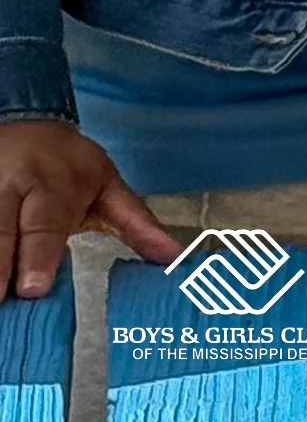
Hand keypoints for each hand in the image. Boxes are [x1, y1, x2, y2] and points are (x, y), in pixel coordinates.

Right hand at [0, 118, 179, 298]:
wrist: (28, 122)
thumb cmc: (69, 166)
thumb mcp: (107, 186)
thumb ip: (135, 222)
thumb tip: (173, 256)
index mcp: (53, 186)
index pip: (45, 225)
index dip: (38, 257)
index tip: (34, 289)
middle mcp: (14, 190)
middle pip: (3, 232)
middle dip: (1, 265)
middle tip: (2, 299)